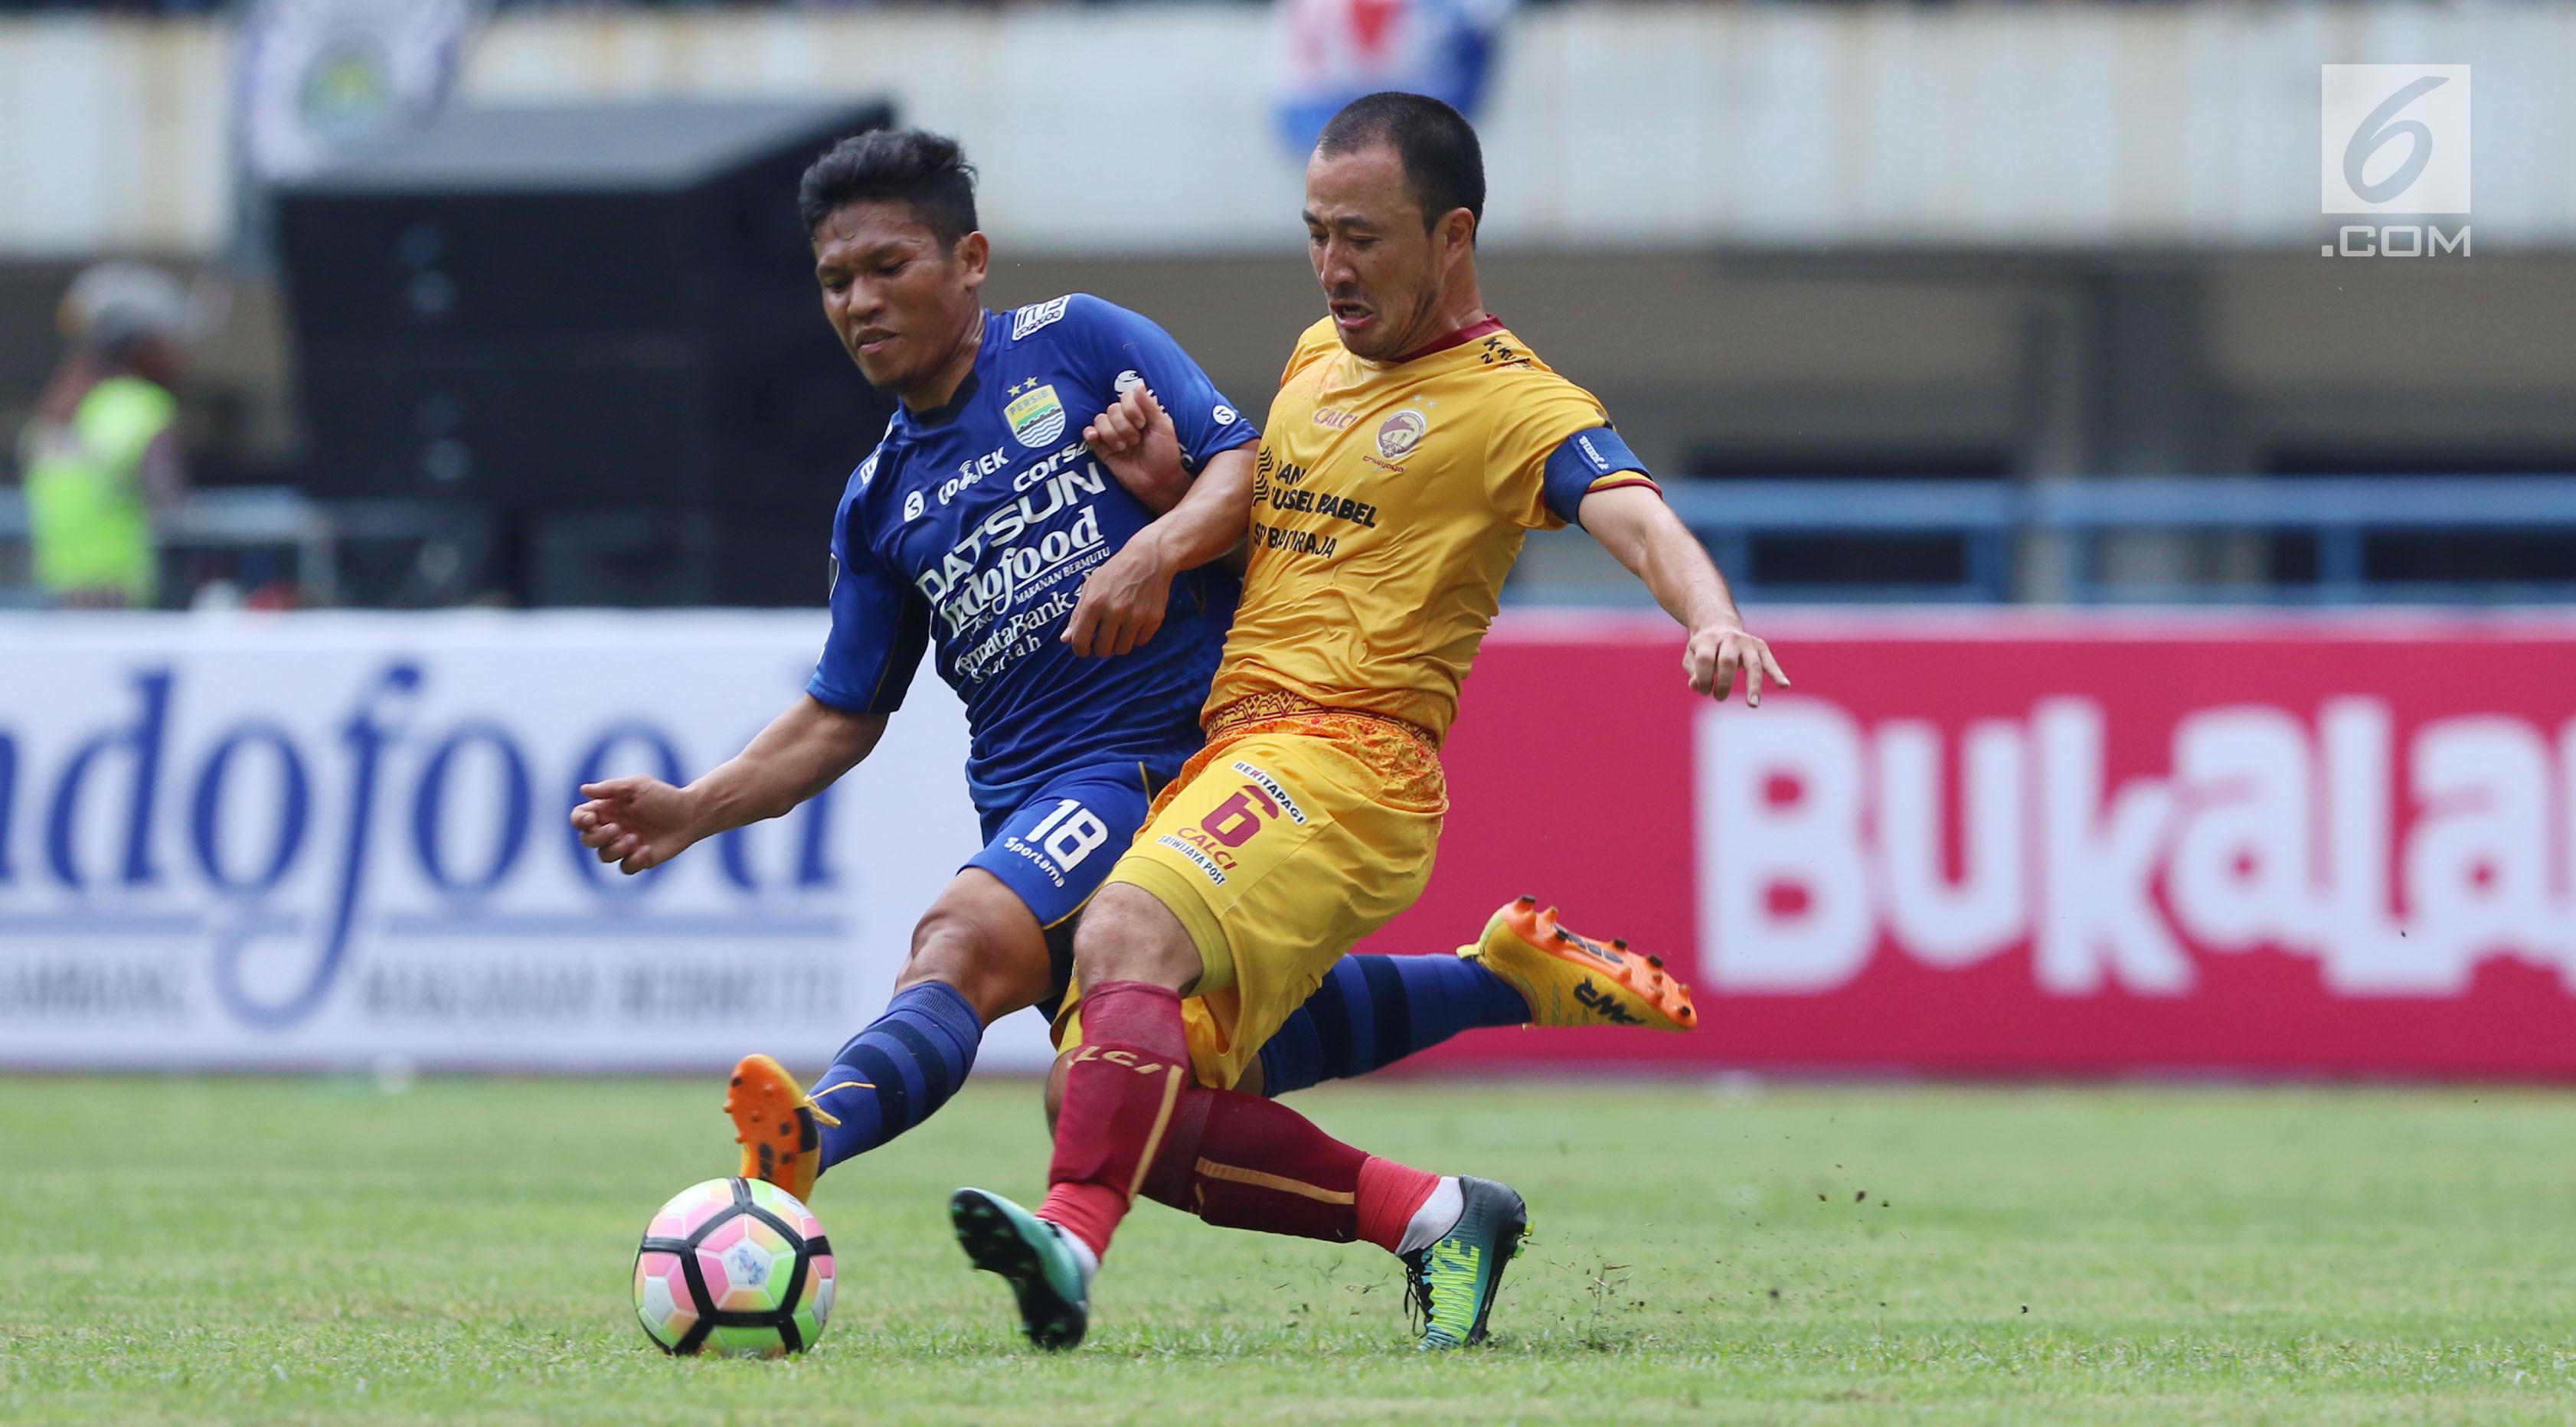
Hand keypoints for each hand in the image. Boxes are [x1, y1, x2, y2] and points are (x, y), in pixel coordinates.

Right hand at [569, 776, 702, 874]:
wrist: (691, 814)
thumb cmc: (664, 796)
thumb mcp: (638, 786)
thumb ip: (611, 788)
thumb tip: (584, 790)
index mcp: (607, 809)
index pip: (580, 818)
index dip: (580, 821)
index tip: (591, 819)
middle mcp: (612, 828)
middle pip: (587, 840)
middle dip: (598, 837)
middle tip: (617, 829)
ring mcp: (624, 845)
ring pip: (603, 856)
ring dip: (616, 849)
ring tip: (635, 838)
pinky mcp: (639, 859)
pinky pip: (625, 868)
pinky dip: (633, 861)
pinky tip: (647, 850)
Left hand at [1061, 533, 1173, 656]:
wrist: (1150, 558)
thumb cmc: (1116, 571)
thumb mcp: (1091, 586)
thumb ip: (1077, 614)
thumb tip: (1065, 639)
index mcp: (1094, 603)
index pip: (1081, 641)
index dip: (1080, 650)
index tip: (1084, 650)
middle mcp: (1114, 611)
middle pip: (1103, 650)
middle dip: (1100, 648)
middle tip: (1103, 639)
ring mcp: (1136, 616)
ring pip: (1122, 649)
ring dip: (1118, 644)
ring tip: (1119, 630)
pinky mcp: (1153, 619)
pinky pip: (1140, 642)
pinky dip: (1136, 637)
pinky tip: (1134, 623)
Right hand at [1084, 384, 1188, 514]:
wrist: (1160, 481)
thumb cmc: (1166, 454)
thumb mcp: (1163, 426)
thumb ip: (1149, 405)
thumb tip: (1139, 384)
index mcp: (1140, 413)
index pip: (1126, 397)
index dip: (1132, 409)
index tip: (1143, 423)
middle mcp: (1125, 421)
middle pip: (1112, 409)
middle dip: (1125, 426)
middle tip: (1136, 440)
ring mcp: (1112, 434)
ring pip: (1100, 420)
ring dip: (1113, 434)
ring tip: (1125, 447)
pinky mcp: (1103, 449)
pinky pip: (1089, 435)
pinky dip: (1090, 434)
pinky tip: (1095, 437)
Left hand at [1685, 623, 1788, 704]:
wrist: (1718, 624)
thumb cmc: (1703, 648)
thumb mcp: (1691, 656)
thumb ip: (1693, 670)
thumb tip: (1696, 686)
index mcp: (1708, 640)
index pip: (1705, 659)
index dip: (1703, 678)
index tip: (1704, 691)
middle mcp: (1729, 638)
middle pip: (1728, 661)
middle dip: (1724, 682)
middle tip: (1719, 698)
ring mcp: (1746, 642)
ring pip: (1753, 664)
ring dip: (1753, 685)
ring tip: (1752, 704)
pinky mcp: (1760, 646)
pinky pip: (1769, 661)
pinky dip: (1777, 673)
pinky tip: (1784, 685)